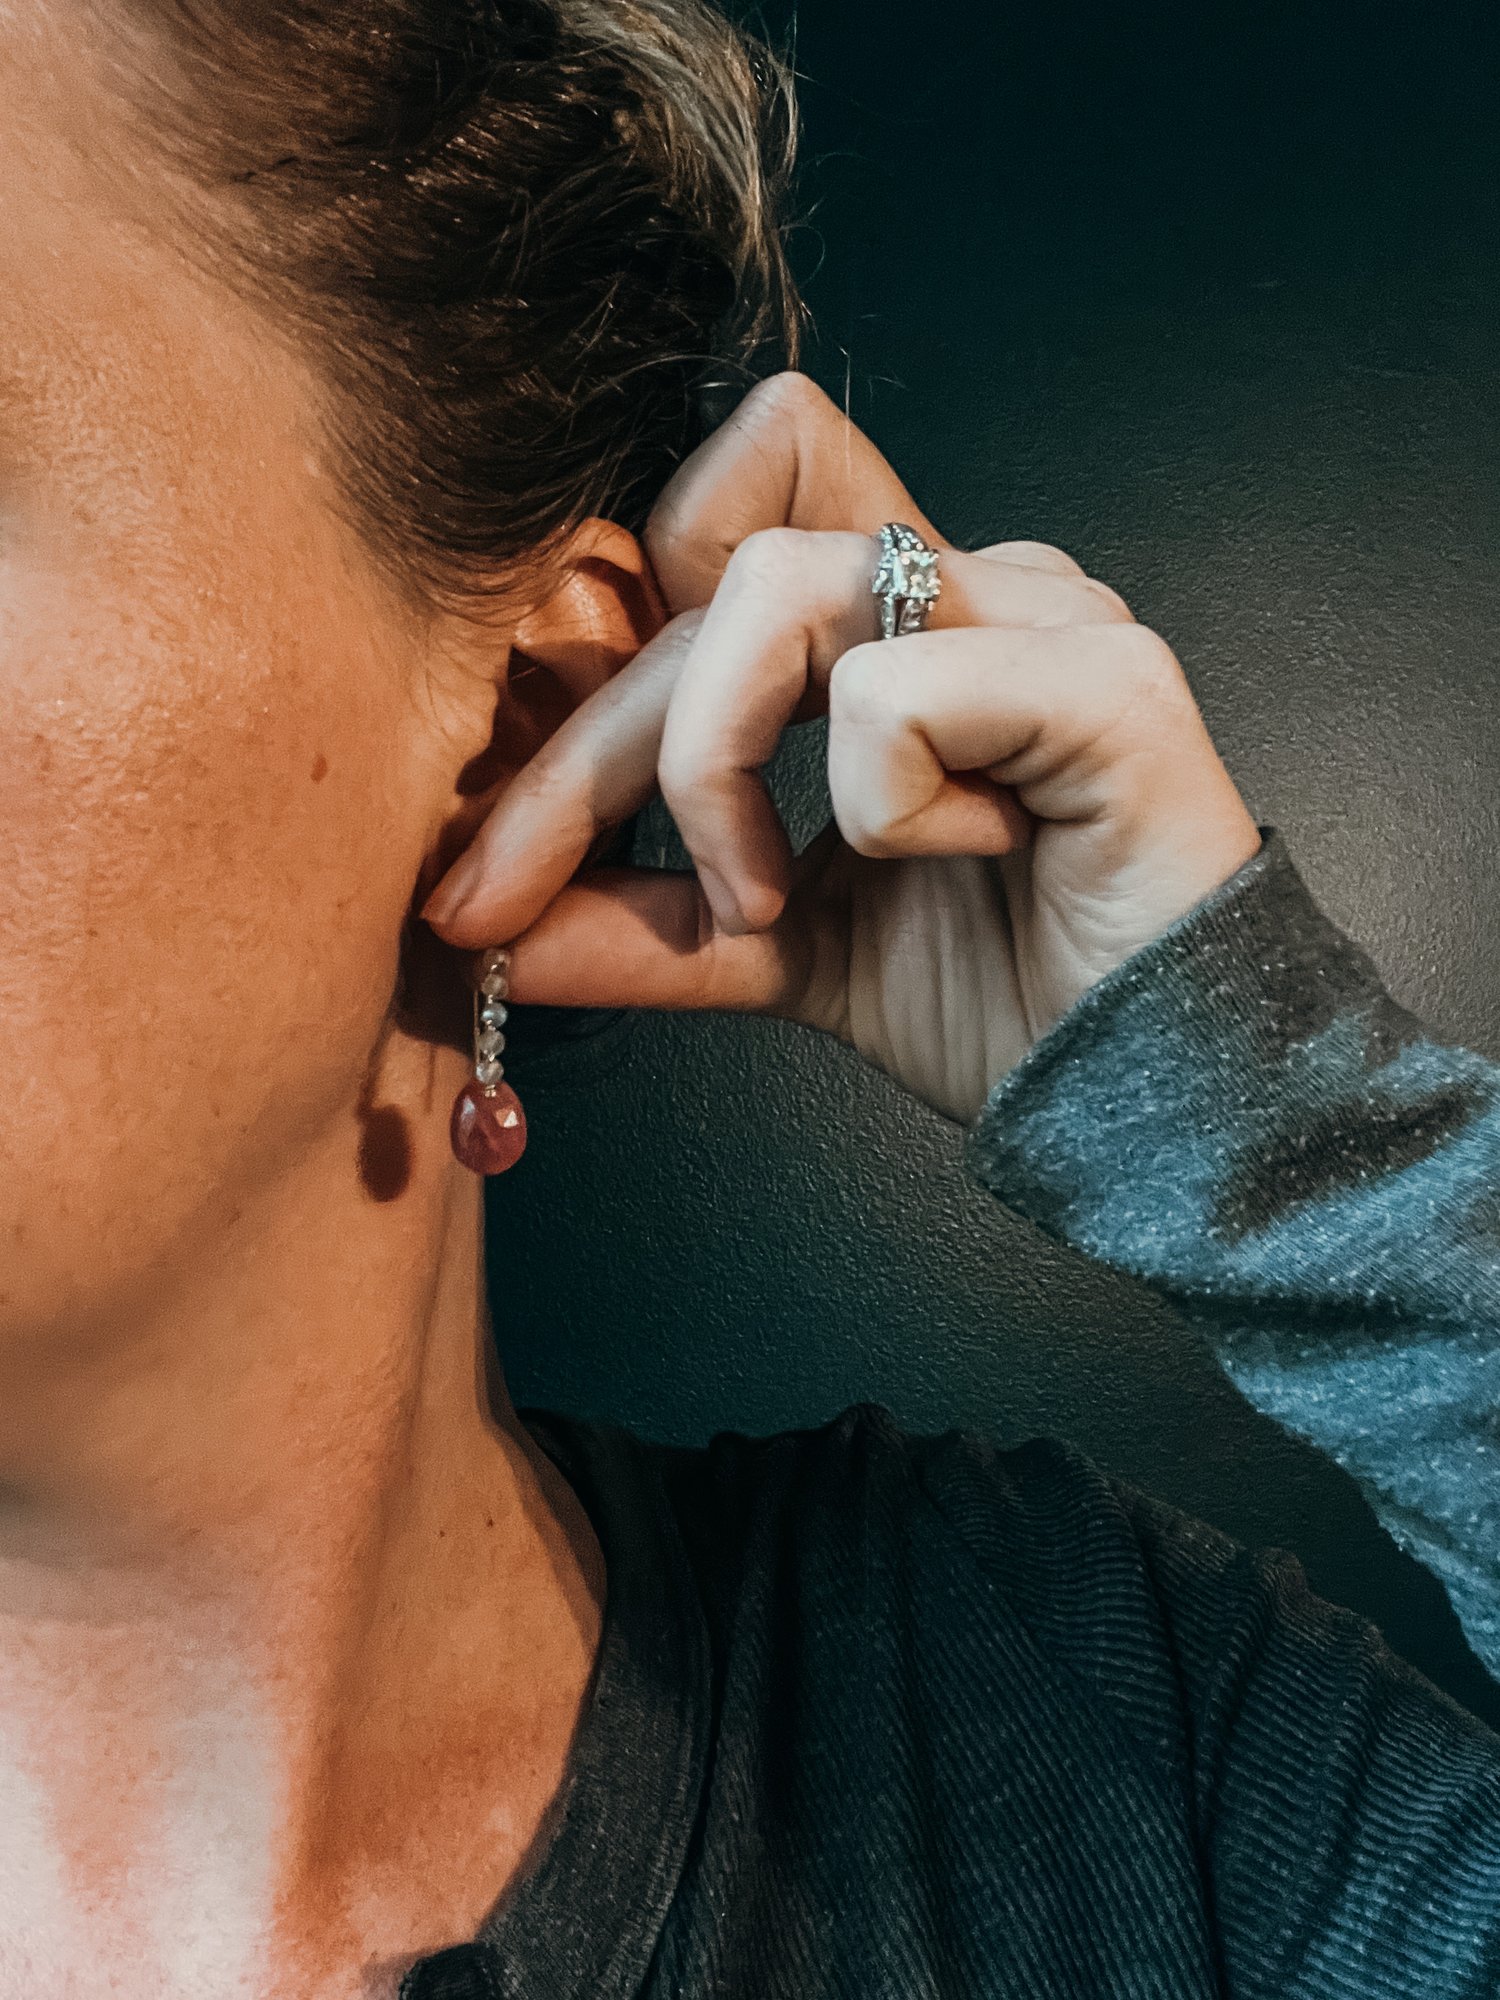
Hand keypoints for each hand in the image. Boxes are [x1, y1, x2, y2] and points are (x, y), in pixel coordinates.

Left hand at [422, 374, 1261, 1124]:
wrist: (1149, 1102)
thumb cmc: (999, 1002)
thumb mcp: (775, 951)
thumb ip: (642, 921)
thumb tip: (486, 930)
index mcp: (899, 621)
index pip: (725, 501)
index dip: (612, 615)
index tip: (536, 796)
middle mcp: (971, 582)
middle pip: (714, 566)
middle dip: (580, 758)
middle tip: (502, 901)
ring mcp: (1045, 611)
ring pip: (779, 591)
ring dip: (715, 771)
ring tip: (757, 899)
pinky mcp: (1102, 680)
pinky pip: (898, 698)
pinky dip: (878, 811)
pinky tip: (961, 864)